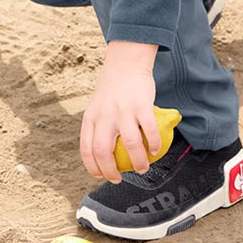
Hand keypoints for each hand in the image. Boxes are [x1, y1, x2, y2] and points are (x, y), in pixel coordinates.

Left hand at [80, 41, 160, 183]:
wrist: (126, 63)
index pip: (87, 150)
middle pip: (103, 152)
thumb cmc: (112, 88)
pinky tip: (156, 150)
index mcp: (91, 117)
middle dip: (111, 172)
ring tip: (142, 167)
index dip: (93, 168)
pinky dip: (154, 144)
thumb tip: (101, 156)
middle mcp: (105, 115)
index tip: (101, 176)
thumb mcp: (97, 107)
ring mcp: (123, 110)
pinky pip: (150, 130)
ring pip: (130, 145)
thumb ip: (98, 127)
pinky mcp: (142, 105)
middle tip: (119, 178)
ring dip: (138, 162)